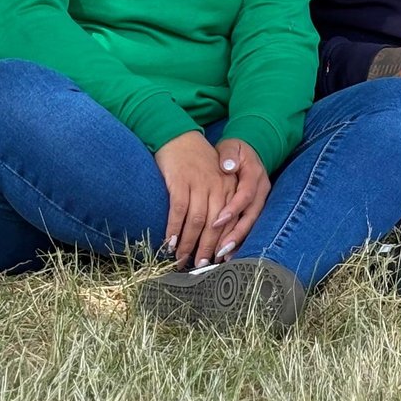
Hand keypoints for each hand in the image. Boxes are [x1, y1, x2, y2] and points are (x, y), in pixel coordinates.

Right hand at [154, 130, 234, 268]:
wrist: (179, 135)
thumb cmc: (197, 162)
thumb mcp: (217, 178)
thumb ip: (221, 201)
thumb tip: (217, 233)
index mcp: (230, 187)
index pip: (231, 220)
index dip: (225, 242)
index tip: (220, 260)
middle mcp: (218, 186)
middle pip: (215, 225)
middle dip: (207, 248)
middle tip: (200, 265)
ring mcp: (199, 183)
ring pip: (197, 221)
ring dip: (189, 243)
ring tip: (181, 259)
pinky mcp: (181, 180)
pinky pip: (178, 210)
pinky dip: (174, 228)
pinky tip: (169, 241)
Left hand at [203, 137, 270, 264]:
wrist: (248, 151)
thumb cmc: (235, 151)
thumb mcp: (231, 146)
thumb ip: (229, 155)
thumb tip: (227, 166)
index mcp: (255, 175)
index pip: (245, 195)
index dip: (232, 209)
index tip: (216, 221)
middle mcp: (261, 191)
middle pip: (250, 216)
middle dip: (236, 234)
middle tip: (220, 250)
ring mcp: (260, 201)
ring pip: (251, 225)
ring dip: (237, 242)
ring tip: (222, 256)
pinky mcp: (255, 209)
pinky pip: (249, 227)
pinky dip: (239, 241)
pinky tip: (228, 254)